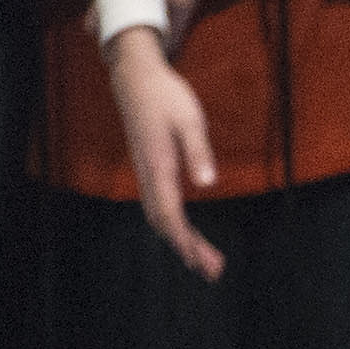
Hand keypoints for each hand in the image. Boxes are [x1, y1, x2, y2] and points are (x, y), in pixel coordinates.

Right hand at [107, 34, 223, 282]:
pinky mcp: (148, 167)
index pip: (170, 214)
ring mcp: (145, 171)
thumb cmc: (166, 95)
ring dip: (180, 240)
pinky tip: (186, 235)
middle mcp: (147, 173)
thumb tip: (207, 182)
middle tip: (213, 272)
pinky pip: (157, 204)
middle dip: (187, 249)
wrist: (136, 76)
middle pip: (164, 222)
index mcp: (158, 165)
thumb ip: (198, 150)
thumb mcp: (190, 119)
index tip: (204, 260)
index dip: (186, 240)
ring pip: (158, 215)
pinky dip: (172, 225)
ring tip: (203, 262)